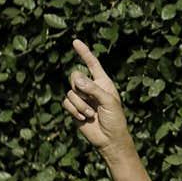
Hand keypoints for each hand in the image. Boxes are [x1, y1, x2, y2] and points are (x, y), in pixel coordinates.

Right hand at [62, 39, 131, 154]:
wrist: (109, 139)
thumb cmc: (115, 119)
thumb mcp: (109, 102)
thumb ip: (94, 89)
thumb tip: (77, 79)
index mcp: (103, 82)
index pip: (92, 64)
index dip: (84, 53)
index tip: (75, 41)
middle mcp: (91, 88)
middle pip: (75, 76)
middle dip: (80, 88)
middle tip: (90, 100)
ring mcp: (81, 98)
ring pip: (70, 92)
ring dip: (80, 104)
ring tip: (91, 114)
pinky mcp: (74, 109)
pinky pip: (66, 103)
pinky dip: (74, 111)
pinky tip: (84, 118)